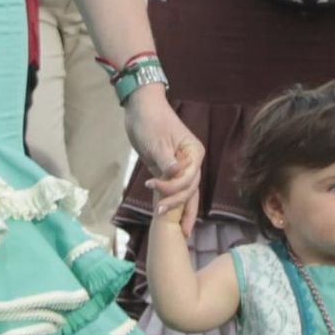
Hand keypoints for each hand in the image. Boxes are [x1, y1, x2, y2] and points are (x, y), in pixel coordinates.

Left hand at [125, 90, 202, 235]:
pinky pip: (174, 188)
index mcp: (194, 153)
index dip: (172, 188)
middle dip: (178, 205)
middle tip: (160, 216)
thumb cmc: (150, 119)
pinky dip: (171, 201)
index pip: (188, 179)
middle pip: (190, 189)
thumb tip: (175, 172)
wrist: (141, 106)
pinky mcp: (169, 169)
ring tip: (173, 228)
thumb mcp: (156, 140)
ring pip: (185, 192)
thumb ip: (166, 160)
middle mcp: (192, 162)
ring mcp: (182, 166)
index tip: (152, 186)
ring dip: (178, 208)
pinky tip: (168, 216)